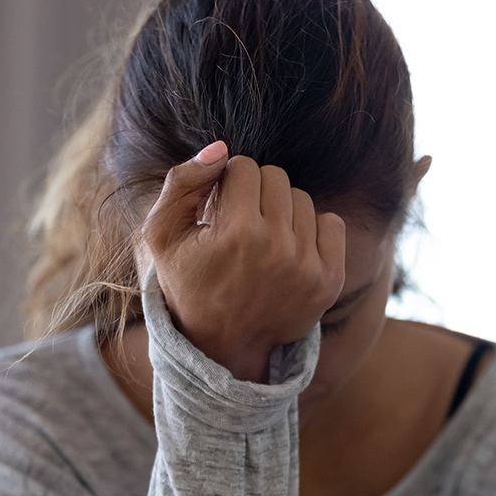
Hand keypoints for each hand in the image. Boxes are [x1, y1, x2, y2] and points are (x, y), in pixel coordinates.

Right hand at [143, 142, 345, 382]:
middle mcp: (277, 248)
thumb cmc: (189, 284)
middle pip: (276, 177)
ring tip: (263, 240)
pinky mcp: (330, 281)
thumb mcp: (163, 235)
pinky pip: (333, 224)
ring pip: (303, 199)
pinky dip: (313, 230)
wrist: (223, 346)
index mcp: (237, 233)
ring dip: (283, 211)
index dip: (228, 184)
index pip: (244, 166)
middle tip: (241, 224)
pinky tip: (290, 249)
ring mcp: (308, 266)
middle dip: (255, 193)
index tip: (220, 211)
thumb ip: (182, 183)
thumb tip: (221, 148)